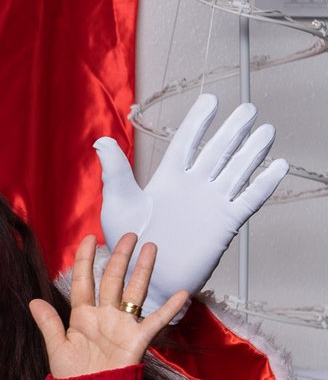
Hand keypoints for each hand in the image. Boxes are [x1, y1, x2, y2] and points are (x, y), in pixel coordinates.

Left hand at [30, 233, 182, 379]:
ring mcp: (123, 325)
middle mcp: (104, 316)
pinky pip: (156, 320)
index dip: (85, 260)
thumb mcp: (57, 349)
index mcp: (82, 316)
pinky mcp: (138, 339)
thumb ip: (49, 324)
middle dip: (119, 257)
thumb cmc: (73, 377)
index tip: (89, 238)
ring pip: (134, 291)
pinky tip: (183, 293)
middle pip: (112, 280)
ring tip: (151, 248)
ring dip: (142, 270)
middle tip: (128, 235)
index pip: (83, 281)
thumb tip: (33, 301)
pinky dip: (169, 308)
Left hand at [96, 93, 287, 315]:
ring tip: (266, 130)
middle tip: (248, 109)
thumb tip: (102, 139)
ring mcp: (211, 204)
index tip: (210, 100)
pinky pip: (248, 200)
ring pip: (237, 170)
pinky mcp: (224, 224)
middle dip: (233, 130)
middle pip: (218, 151)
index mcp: (167, 180)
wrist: (145, 280)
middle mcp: (193, 187)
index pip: (186, 143)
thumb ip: (115, 172)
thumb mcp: (118, 204)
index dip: (198, 121)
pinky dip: (264, 184)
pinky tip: (278, 166)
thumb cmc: (127, 245)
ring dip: (252, 151)